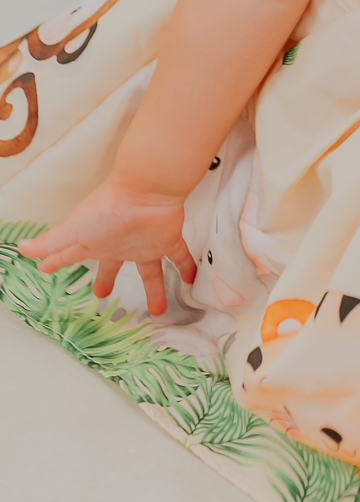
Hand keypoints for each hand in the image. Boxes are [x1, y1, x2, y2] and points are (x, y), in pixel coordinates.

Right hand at [18, 176, 196, 315]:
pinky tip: (194, 281)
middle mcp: (121, 244)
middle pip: (113, 266)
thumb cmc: (108, 209)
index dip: (60, 263)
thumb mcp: (74, 230)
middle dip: (107, 279)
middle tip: (103, 296)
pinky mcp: (167, 239)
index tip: (48, 269)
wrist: (145, 190)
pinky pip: (181, 256)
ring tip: (159, 311)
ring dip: (155, 290)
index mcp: (96, 243)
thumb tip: (24, 250)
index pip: (73, 255)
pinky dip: (188, 268)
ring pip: (151, 271)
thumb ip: (51, 244)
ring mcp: (145, 242)